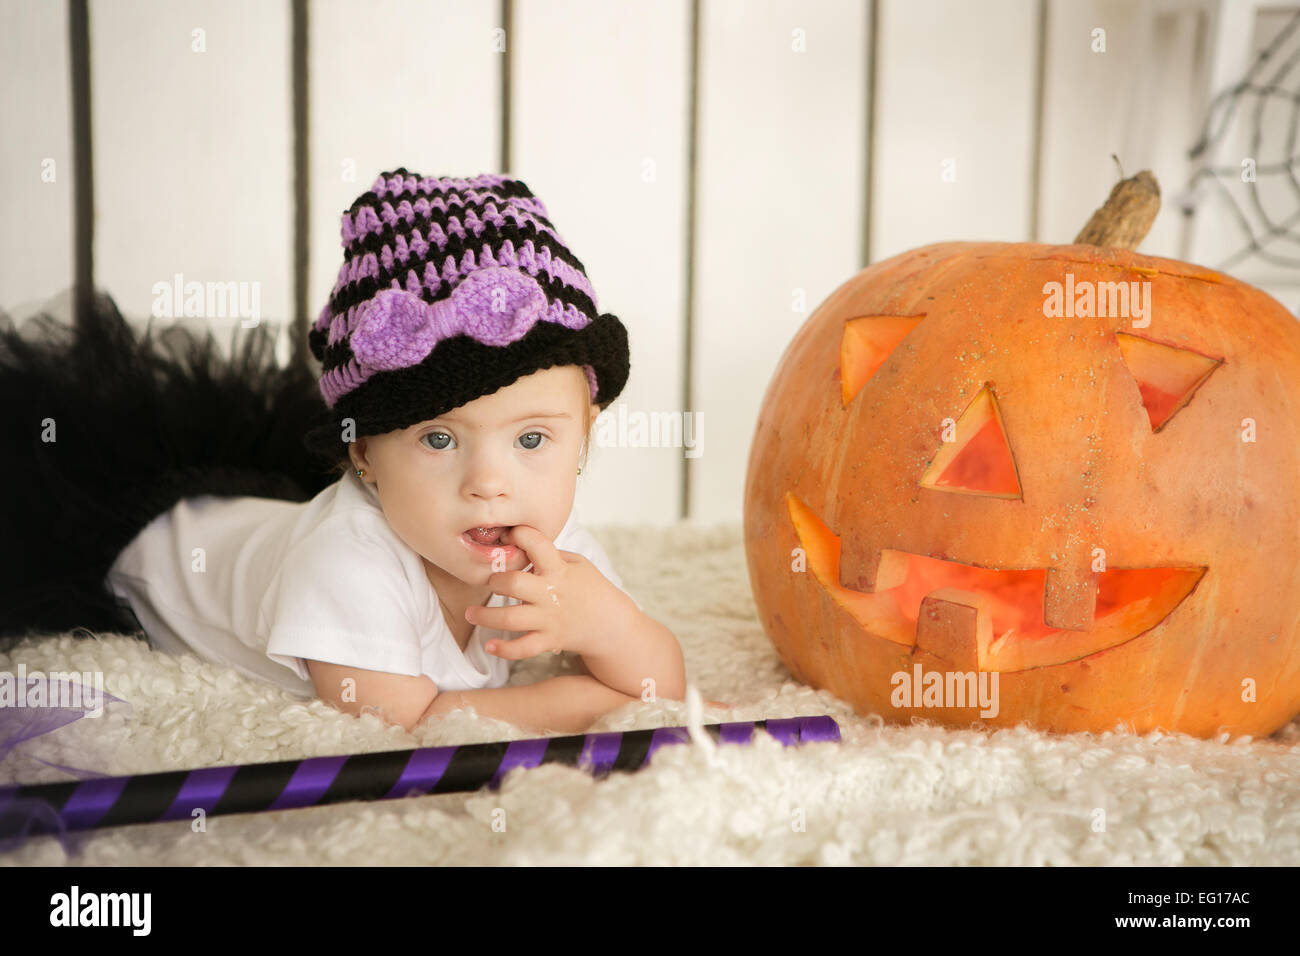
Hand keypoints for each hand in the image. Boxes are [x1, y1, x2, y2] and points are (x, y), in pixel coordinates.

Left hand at [466, 525, 636, 661]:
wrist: (610, 624)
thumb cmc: (590, 588)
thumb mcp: (577, 563)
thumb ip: (550, 554)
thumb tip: (519, 545)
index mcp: (559, 570)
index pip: (537, 545)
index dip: (519, 535)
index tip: (508, 534)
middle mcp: (551, 594)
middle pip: (515, 585)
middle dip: (496, 581)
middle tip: (490, 582)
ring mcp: (549, 619)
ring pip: (511, 619)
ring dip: (486, 616)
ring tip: (471, 614)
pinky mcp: (548, 640)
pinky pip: (523, 648)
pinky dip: (505, 649)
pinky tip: (490, 645)